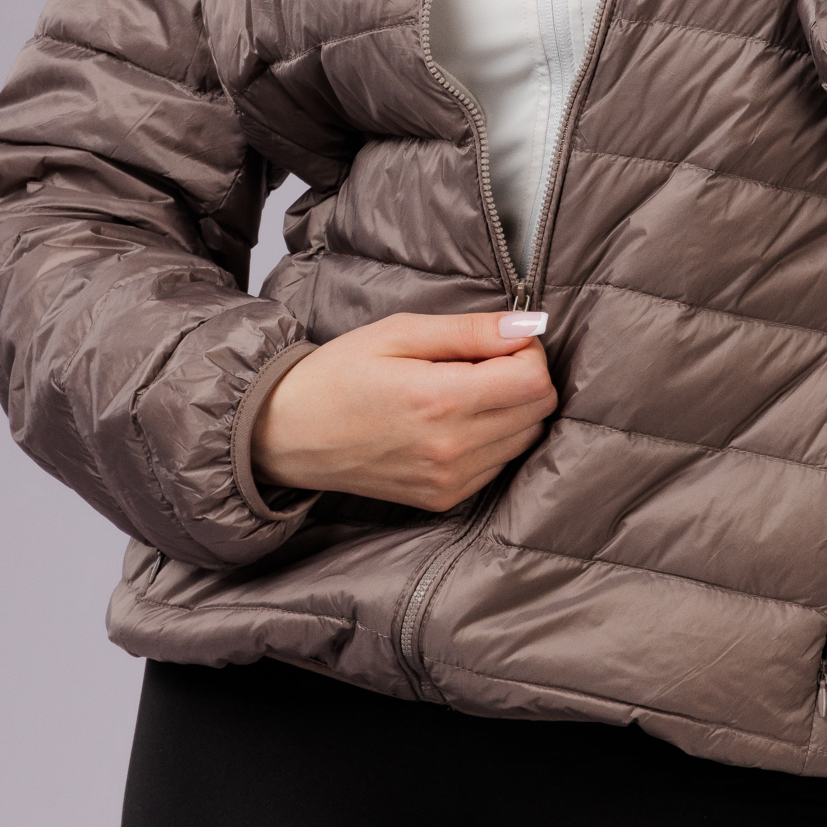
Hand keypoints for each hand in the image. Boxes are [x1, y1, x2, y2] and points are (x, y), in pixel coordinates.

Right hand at [250, 311, 556, 511]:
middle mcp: (452, 449)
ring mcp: (449, 481)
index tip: (497, 341)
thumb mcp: (398, 334)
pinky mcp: (444, 500)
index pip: (535, 380)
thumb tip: (529, 326)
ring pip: (525, 439)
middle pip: (539, 410)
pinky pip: (499, 464)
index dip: (526, 351)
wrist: (287, 434)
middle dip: (523, 377)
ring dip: (510, 409)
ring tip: (461, 390)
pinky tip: (453, 421)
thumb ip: (470, 331)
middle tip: (479, 362)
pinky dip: (492, 438)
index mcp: (440, 401)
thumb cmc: (337, 375)